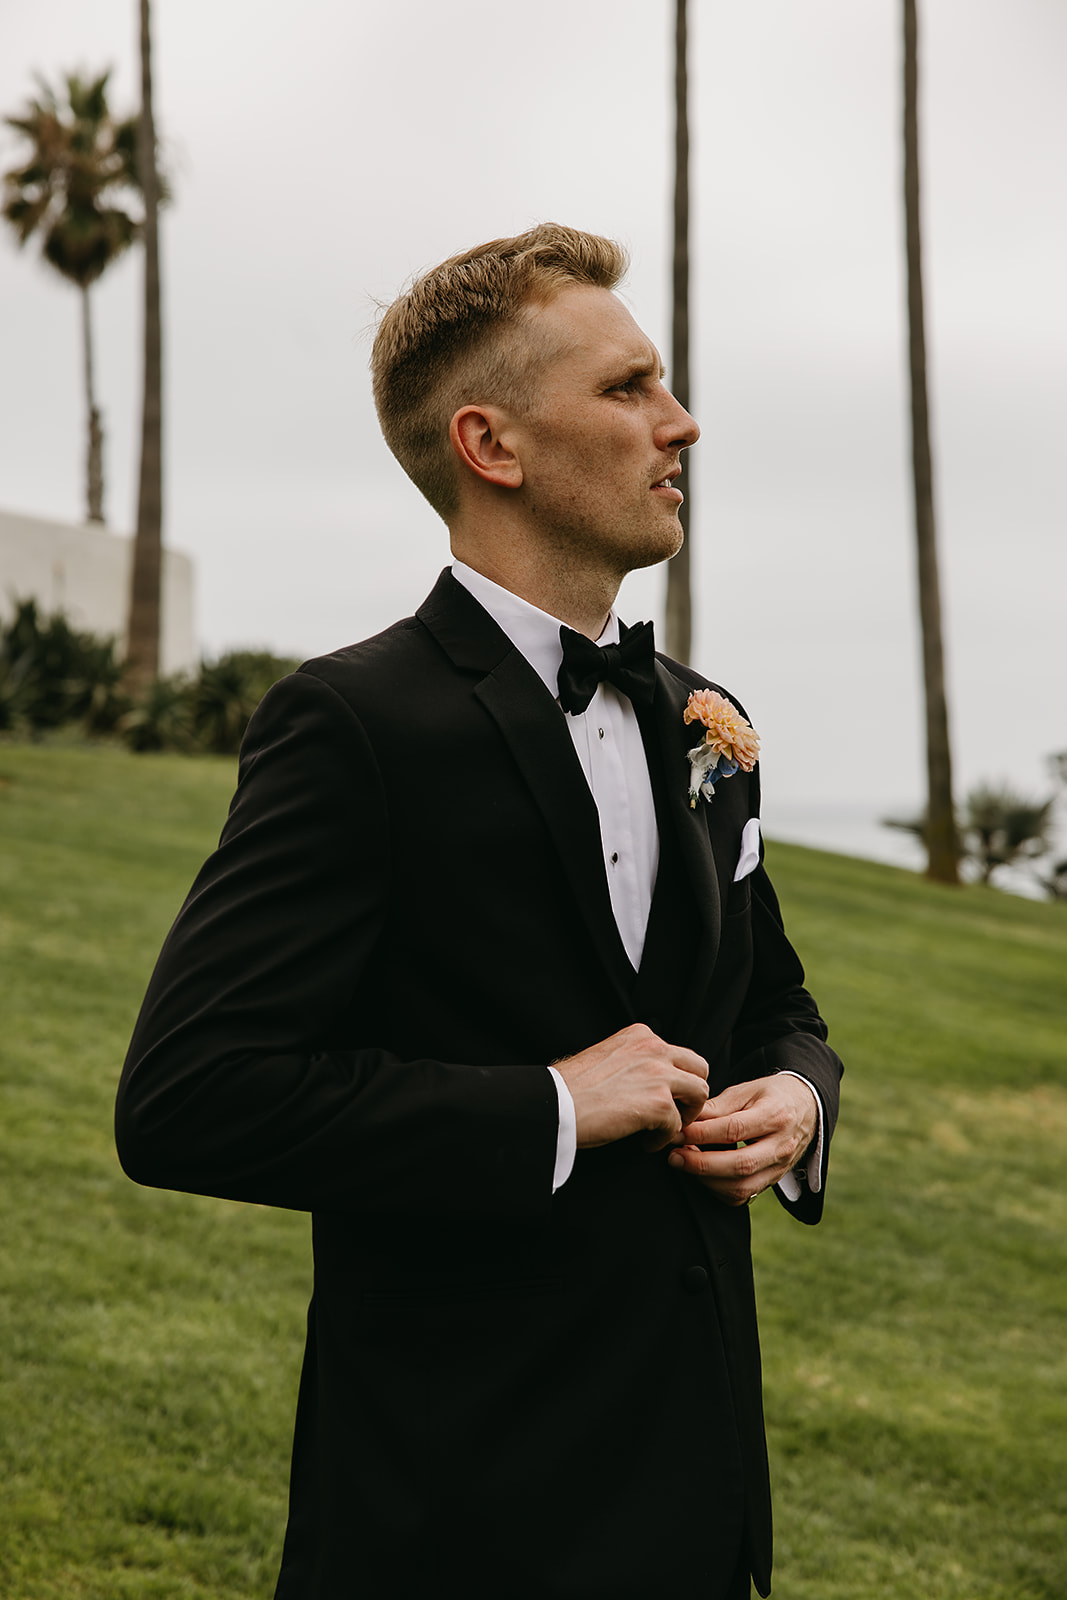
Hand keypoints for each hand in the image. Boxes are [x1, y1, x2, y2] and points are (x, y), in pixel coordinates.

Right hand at [555, 1023, 708, 1151]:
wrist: (555, 1104)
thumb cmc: (571, 1087)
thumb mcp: (606, 1055)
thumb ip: (632, 1059)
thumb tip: (645, 1079)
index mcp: (640, 1035)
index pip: (678, 1054)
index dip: (675, 1079)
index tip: (662, 1095)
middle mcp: (654, 1048)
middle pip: (699, 1068)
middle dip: (691, 1093)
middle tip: (674, 1112)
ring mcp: (659, 1074)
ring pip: (700, 1093)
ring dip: (686, 1114)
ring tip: (664, 1128)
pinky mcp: (659, 1103)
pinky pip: (677, 1124)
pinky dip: (663, 1138)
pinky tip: (645, 1141)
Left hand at [666, 1074, 816, 1205]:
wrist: (806, 1108)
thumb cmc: (771, 1095)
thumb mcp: (747, 1090)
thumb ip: (718, 1106)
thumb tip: (686, 1120)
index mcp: (776, 1115)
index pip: (734, 1130)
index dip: (702, 1134)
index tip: (677, 1132)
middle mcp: (781, 1146)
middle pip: (740, 1164)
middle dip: (701, 1164)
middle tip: (674, 1156)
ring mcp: (780, 1168)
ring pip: (742, 1186)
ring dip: (707, 1180)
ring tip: (684, 1163)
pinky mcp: (773, 1181)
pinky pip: (744, 1196)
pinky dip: (718, 1190)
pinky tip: (702, 1175)